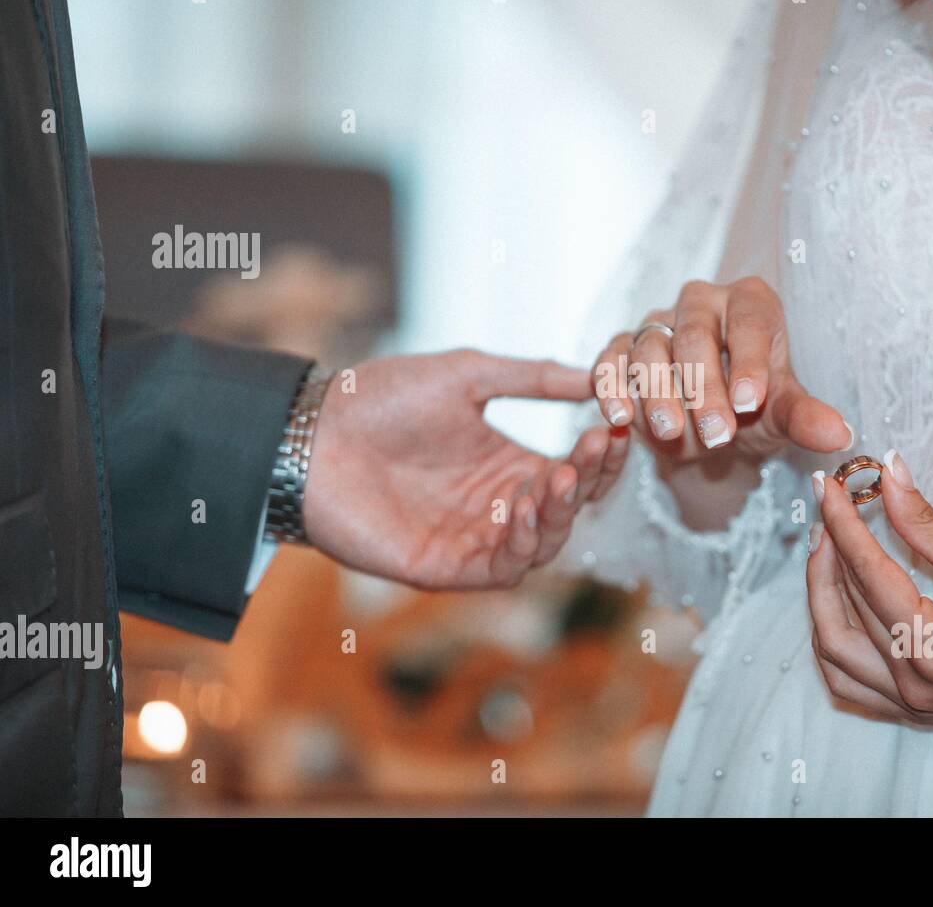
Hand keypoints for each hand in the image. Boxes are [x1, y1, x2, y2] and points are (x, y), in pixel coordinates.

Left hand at [303, 351, 628, 589]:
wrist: (310, 434)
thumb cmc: (378, 399)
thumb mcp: (466, 375)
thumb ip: (531, 378)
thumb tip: (595, 373)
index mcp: (507, 465)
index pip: (573, 470)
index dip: (598, 454)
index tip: (613, 426)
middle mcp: (497, 506)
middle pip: (565, 510)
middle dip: (585, 481)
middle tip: (591, 449)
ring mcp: (473, 539)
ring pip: (541, 544)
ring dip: (558, 514)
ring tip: (560, 478)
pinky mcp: (445, 567)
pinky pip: (500, 568)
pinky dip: (521, 543)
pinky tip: (523, 506)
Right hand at [592, 276, 851, 463]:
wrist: (711, 429)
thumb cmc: (754, 408)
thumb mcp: (782, 415)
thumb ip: (805, 418)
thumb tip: (839, 435)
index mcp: (750, 303)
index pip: (749, 322)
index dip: (749, 361)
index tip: (751, 403)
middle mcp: (701, 302)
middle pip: (695, 335)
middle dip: (704, 387)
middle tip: (718, 434)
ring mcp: (658, 324)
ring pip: (650, 348)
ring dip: (658, 393)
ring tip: (672, 433)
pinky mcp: (622, 349)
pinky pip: (610, 361)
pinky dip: (611, 388)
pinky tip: (620, 419)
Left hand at [806, 451, 932, 755]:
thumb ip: (927, 525)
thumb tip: (888, 473)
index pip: (868, 574)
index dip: (843, 522)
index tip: (827, 485)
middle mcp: (913, 685)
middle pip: (843, 610)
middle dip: (827, 553)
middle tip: (827, 509)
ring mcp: (910, 706)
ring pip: (834, 650)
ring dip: (821, 598)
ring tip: (828, 550)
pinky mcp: (914, 712)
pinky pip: (849, 681)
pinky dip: (833, 641)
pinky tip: (838, 605)